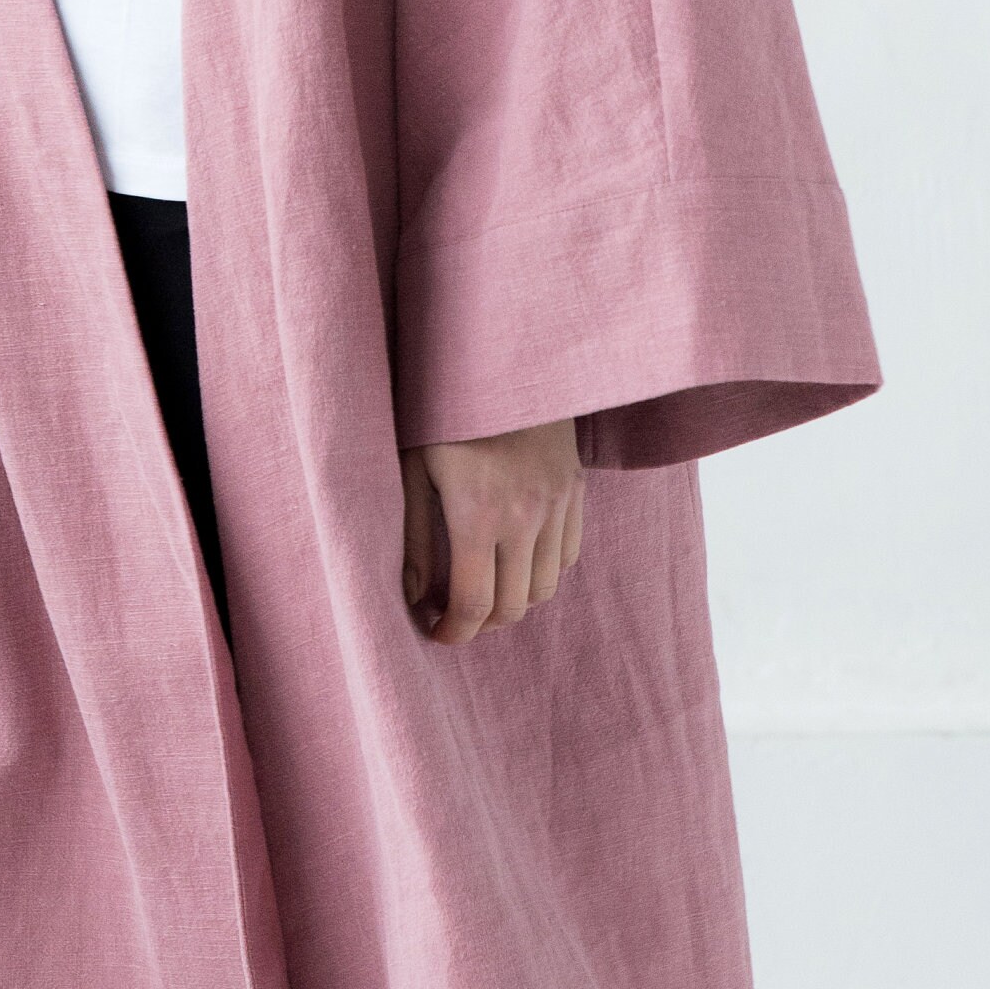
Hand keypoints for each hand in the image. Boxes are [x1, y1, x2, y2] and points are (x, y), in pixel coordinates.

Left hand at [401, 419, 585, 643]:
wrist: (504, 356)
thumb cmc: (444, 409)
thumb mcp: (414, 468)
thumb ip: (414, 538)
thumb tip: (413, 595)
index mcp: (479, 514)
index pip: (475, 604)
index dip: (453, 632)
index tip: (434, 631)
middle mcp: (526, 516)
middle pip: (514, 606)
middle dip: (481, 622)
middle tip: (453, 612)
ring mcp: (558, 503)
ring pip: (546, 586)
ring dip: (513, 599)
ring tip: (483, 585)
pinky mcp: (576, 488)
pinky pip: (569, 553)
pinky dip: (544, 569)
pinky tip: (515, 557)